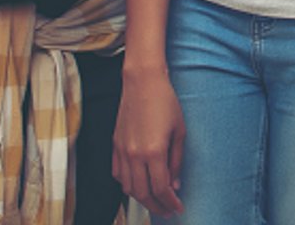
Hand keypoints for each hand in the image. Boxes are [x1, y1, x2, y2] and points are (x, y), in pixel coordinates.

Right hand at [111, 66, 185, 216]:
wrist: (142, 82)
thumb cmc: (165, 102)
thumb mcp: (179, 131)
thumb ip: (176, 161)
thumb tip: (175, 185)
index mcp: (153, 152)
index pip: (161, 188)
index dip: (170, 202)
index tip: (178, 208)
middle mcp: (134, 155)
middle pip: (142, 194)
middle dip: (156, 206)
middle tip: (167, 211)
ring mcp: (122, 151)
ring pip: (128, 187)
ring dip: (142, 199)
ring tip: (155, 201)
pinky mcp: (115, 146)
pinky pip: (118, 175)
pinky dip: (127, 185)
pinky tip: (138, 185)